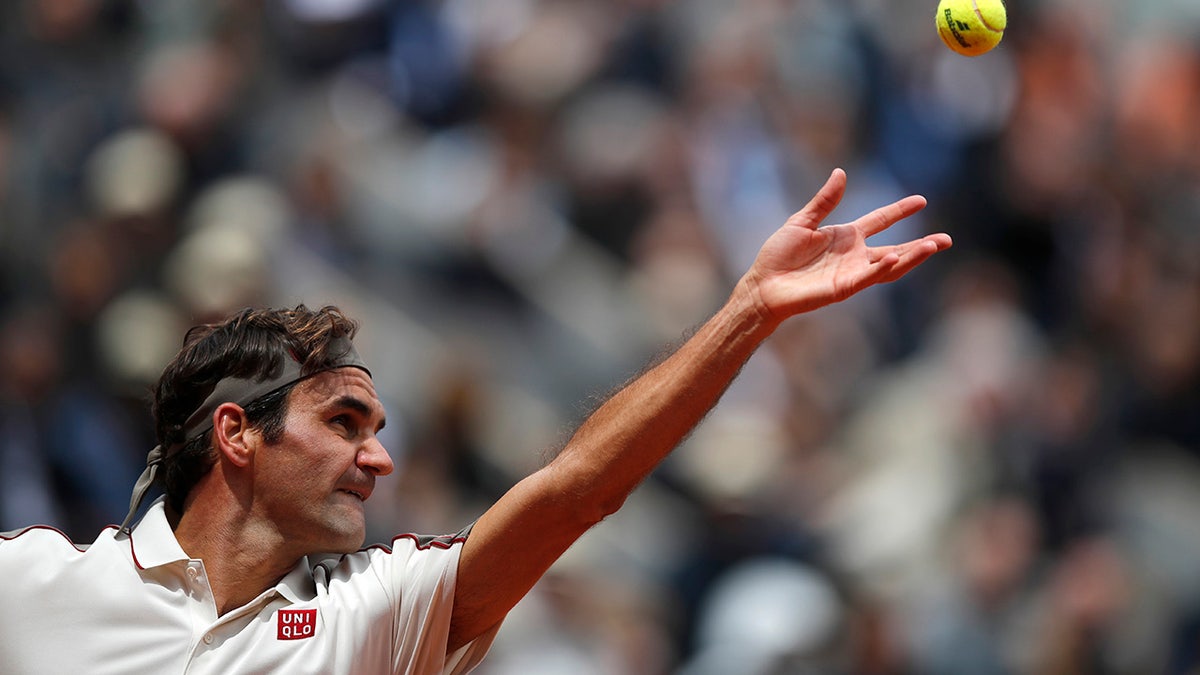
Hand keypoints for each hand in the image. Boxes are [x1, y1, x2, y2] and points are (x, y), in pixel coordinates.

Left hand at [742, 168, 952, 324]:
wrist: (762, 285)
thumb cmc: (778, 256)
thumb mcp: (801, 221)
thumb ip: (824, 201)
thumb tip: (840, 173)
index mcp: (846, 237)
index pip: (880, 221)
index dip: (899, 211)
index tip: (921, 201)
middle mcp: (854, 256)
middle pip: (896, 248)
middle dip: (921, 245)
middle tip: (946, 239)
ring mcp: (851, 273)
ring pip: (889, 266)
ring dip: (912, 257)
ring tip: (934, 246)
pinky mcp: (842, 288)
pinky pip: (867, 278)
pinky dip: (882, 268)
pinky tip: (897, 257)